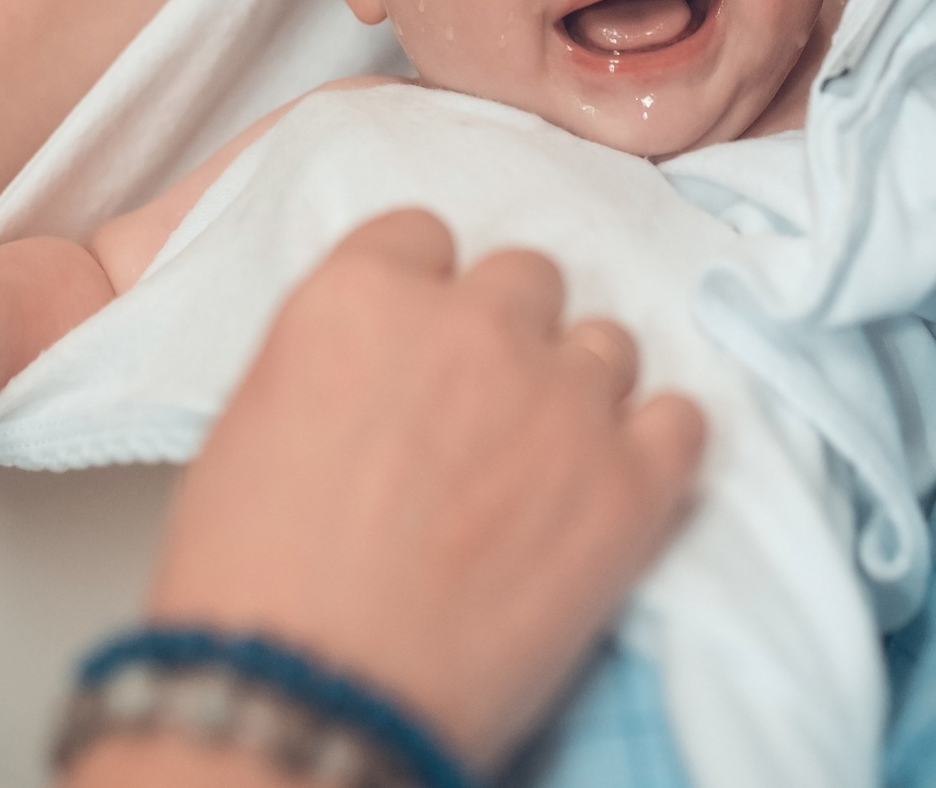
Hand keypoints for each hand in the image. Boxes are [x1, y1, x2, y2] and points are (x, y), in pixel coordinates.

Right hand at [141, 210, 705, 774]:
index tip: (421, 339)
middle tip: (481, 406)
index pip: (425, 236)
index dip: (424, 290)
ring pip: (607, 342)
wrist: (309, 698)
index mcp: (364, 297)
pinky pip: (682, 420)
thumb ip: (337, 356)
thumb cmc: (253, 583)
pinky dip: (655, 445)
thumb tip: (382, 363)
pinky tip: (618, 483)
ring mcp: (563, 400)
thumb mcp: (256, 422)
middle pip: (527, 277)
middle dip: (508, 331)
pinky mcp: (632, 483)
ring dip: (579, 388)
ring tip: (544, 461)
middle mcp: (473, 325)